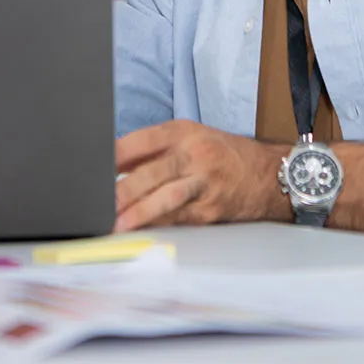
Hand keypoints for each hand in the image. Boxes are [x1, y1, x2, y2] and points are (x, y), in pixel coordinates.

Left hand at [114, 120, 287, 231]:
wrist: (270, 174)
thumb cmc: (223, 154)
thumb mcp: (191, 136)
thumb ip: (154, 148)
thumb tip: (114, 161)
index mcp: (182, 132)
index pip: (142, 140)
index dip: (116, 154)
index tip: (93, 166)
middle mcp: (193, 155)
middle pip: (152, 171)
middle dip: (124, 189)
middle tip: (101, 201)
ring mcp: (204, 184)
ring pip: (166, 197)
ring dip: (139, 212)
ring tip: (118, 222)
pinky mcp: (211, 209)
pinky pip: (180, 218)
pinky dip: (159, 224)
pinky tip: (141, 230)